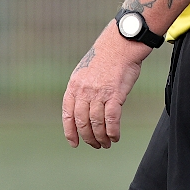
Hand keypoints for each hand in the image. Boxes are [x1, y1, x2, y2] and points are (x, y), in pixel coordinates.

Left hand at [62, 23, 149, 148]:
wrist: (121, 44)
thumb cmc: (107, 57)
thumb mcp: (86, 71)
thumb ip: (83, 89)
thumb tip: (84, 109)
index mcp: (74, 85)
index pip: (68, 114)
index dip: (70, 132)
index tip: (75, 143)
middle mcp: (84, 91)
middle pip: (82, 122)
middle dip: (88, 138)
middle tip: (96, 145)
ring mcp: (99, 93)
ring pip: (96, 123)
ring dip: (101, 137)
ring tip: (107, 144)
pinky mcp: (115, 94)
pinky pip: (111, 120)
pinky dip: (113, 131)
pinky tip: (115, 137)